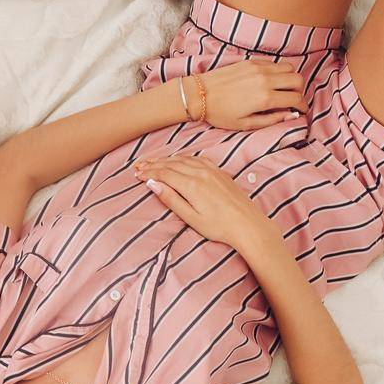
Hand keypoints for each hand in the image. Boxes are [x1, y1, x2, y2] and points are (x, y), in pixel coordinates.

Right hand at [134, 155, 275, 251]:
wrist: (247, 224)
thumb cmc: (219, 226)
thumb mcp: (191, 217)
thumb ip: (171, 199)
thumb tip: (152, 184)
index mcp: (192, 185)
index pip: (164, 173)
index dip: (148, 173)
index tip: (136, 174)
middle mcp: (201, 173)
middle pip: (171, 164)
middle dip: (153, 164)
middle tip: (139, 165)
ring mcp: (211, 170)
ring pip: (183, 159)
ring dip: (166, 159)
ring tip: (153, 161)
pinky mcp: (219, 172)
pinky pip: (197, 159)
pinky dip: (183, 158)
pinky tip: (178, 159)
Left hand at [192, 60, 306, 130]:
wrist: (199, 94)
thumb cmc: (219, 113)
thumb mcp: (245, 124)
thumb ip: (271, 120)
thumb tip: (291, 116)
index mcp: (265, 98)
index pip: (296, 98)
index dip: (302, 106)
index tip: (301, 110)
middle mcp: (265, 80)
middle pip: (298, 79)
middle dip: (300, 91)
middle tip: (293, 100)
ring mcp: (259, 68)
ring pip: (289, 68)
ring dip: (291, 78)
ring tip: (283, 89)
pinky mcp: (252, 61)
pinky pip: (275, 63)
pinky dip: (279, 71)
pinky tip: (270, 81)